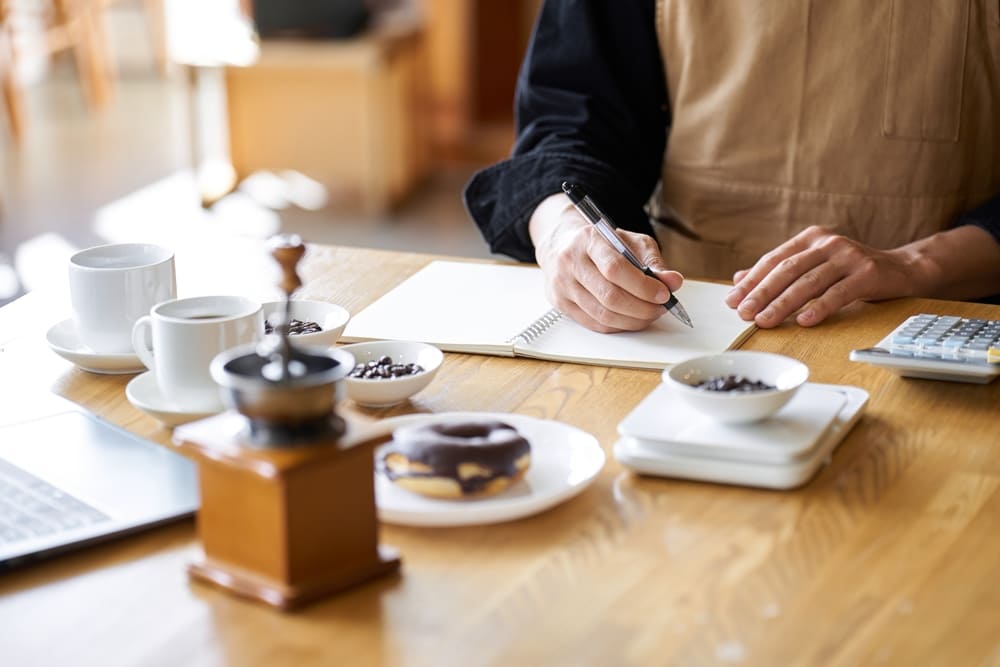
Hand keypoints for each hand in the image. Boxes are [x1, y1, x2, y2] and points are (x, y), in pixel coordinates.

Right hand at [530, 195, 683, 331]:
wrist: (563, 245)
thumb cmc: (602, 243)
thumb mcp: (630, 242)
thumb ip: (653, 261)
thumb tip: (673, 282)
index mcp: (588, 240)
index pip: (615, 269)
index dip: (642, 286)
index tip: (663, 294)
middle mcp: (570, 262)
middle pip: (609, 296)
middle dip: (642, 308)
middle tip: (660, 309)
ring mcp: (562, 285)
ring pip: (602, 314)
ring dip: (633, 320)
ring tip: (649, 315)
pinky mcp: (561, 304)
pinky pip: (594, 324)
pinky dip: (618, 326)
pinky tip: (631, 319)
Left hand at [724, 225, 916, 327]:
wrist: (901, 269)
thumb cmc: (850, 271)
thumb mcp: (813, 266)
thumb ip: (779, 271)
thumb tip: (738, 278)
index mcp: (810, 239)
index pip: (773, 259)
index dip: (751, 280)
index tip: (732, 300)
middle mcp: (828, 243)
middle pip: (787, 270)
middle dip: (761, 293)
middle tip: (743, 313)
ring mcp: (849, 256)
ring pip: (808, 282)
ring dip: (783, 303)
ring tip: (765, 321)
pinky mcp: (868, 273)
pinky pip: (838, 293)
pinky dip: (819, 307)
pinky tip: (803, 321)